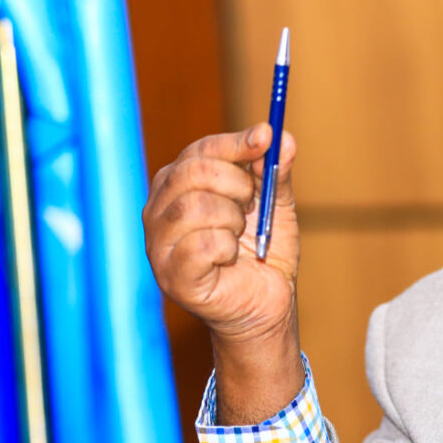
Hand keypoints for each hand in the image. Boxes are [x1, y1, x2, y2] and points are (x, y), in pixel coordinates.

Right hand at [143, 124, 302, 421]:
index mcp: (178, 186)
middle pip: (191, 172)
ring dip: (232, 219)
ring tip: (239, 237)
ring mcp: (159, 245)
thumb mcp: (276, 206)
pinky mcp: (171, 276)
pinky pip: (200, 245)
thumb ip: (275, 173)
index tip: (266, 137)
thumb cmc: (264, 254)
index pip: (199, 151)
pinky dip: (226, 248)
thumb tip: (282, 136)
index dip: (234, 143)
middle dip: (236, 184)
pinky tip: (231, 258)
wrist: (267, 306)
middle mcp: (160, 211)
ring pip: (194, 206)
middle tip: (253, 203)